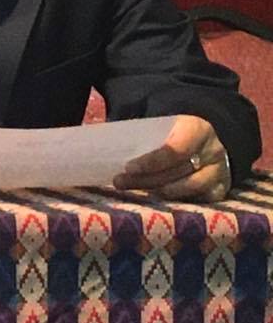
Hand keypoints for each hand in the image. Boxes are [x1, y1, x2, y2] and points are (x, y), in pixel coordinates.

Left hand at [115, 114, 229, 201]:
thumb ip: (140, 129)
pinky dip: (178, 200)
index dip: (152, 161)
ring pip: (189, 187)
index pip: (175, 149)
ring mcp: (220, 171)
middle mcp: (213, 151)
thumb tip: (102, 139)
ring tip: (134, 191)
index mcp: (197, 129)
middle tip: (119, 181)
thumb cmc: (173, 128)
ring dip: (159, 192)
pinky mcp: (221, 188)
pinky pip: (200, 199)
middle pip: (178, 171)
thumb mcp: (160, 121)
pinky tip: (156, 199)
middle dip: (146, 179)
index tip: (128, 167)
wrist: (209, 133)